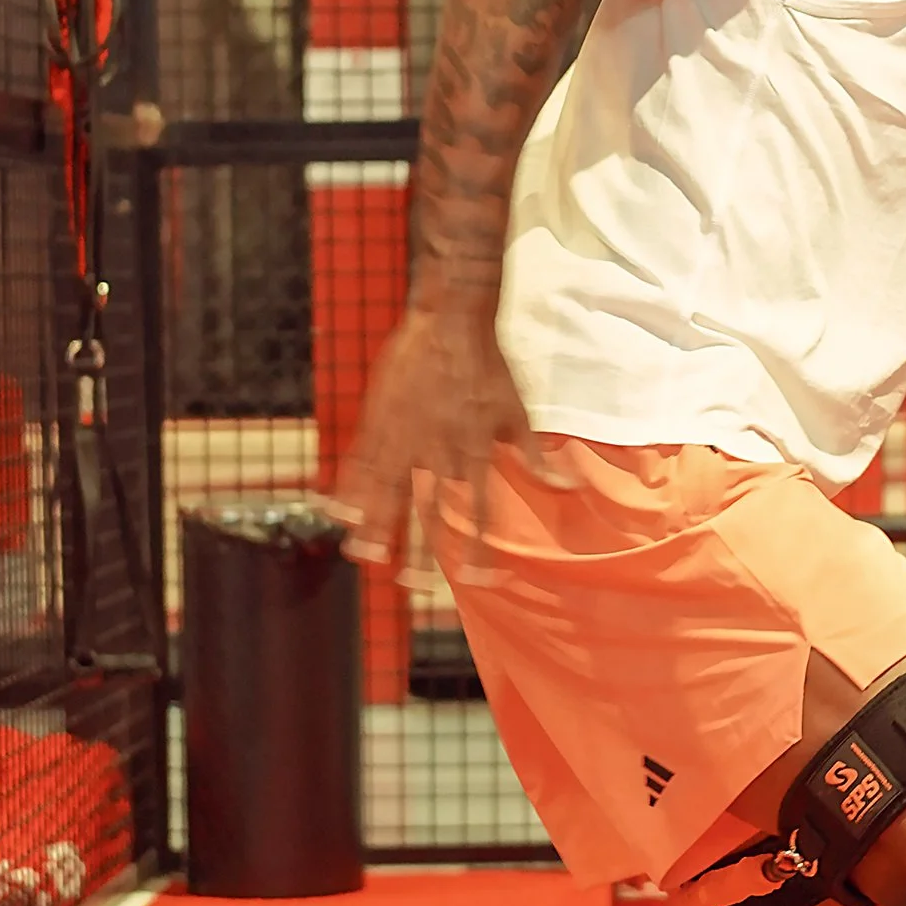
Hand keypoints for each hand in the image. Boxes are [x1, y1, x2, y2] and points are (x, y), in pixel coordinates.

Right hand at [332, 301, 531, 576]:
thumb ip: (536, 457)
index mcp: (475, 452)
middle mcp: (438, 451)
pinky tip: (336, 512)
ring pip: (388, 491)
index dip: (480, 548)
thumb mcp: (519, 413)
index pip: (480, 512)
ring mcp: (405, 435)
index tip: (479, 579)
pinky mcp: (380, 417)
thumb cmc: (491, 366)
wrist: (453, 319)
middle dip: (420, 551)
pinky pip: (361, 460)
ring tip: (365, 557)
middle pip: (429, 511)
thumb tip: (569, 487)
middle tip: (412, 586)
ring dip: (377, 526)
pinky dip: (349, 488)